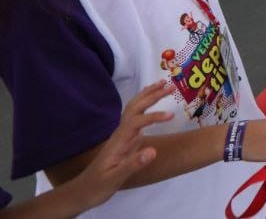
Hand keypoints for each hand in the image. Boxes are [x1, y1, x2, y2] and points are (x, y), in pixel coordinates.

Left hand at [60, 81, 172, 208]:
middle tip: (171, 86)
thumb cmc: (99, 185)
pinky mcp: (125, 139)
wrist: (83, 191)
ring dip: (148, 95)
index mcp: (119, 141)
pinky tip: (150, 101)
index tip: (171, 116)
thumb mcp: (115, 178)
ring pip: (134, 109)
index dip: (153, 116)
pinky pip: (136, 116)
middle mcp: (120, 133)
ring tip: (163, 84)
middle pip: (135, 108)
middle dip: (152, 95)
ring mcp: (122, 135)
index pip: (137, 121)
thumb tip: (153, 150)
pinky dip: (144, 104)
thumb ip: (133, 164)